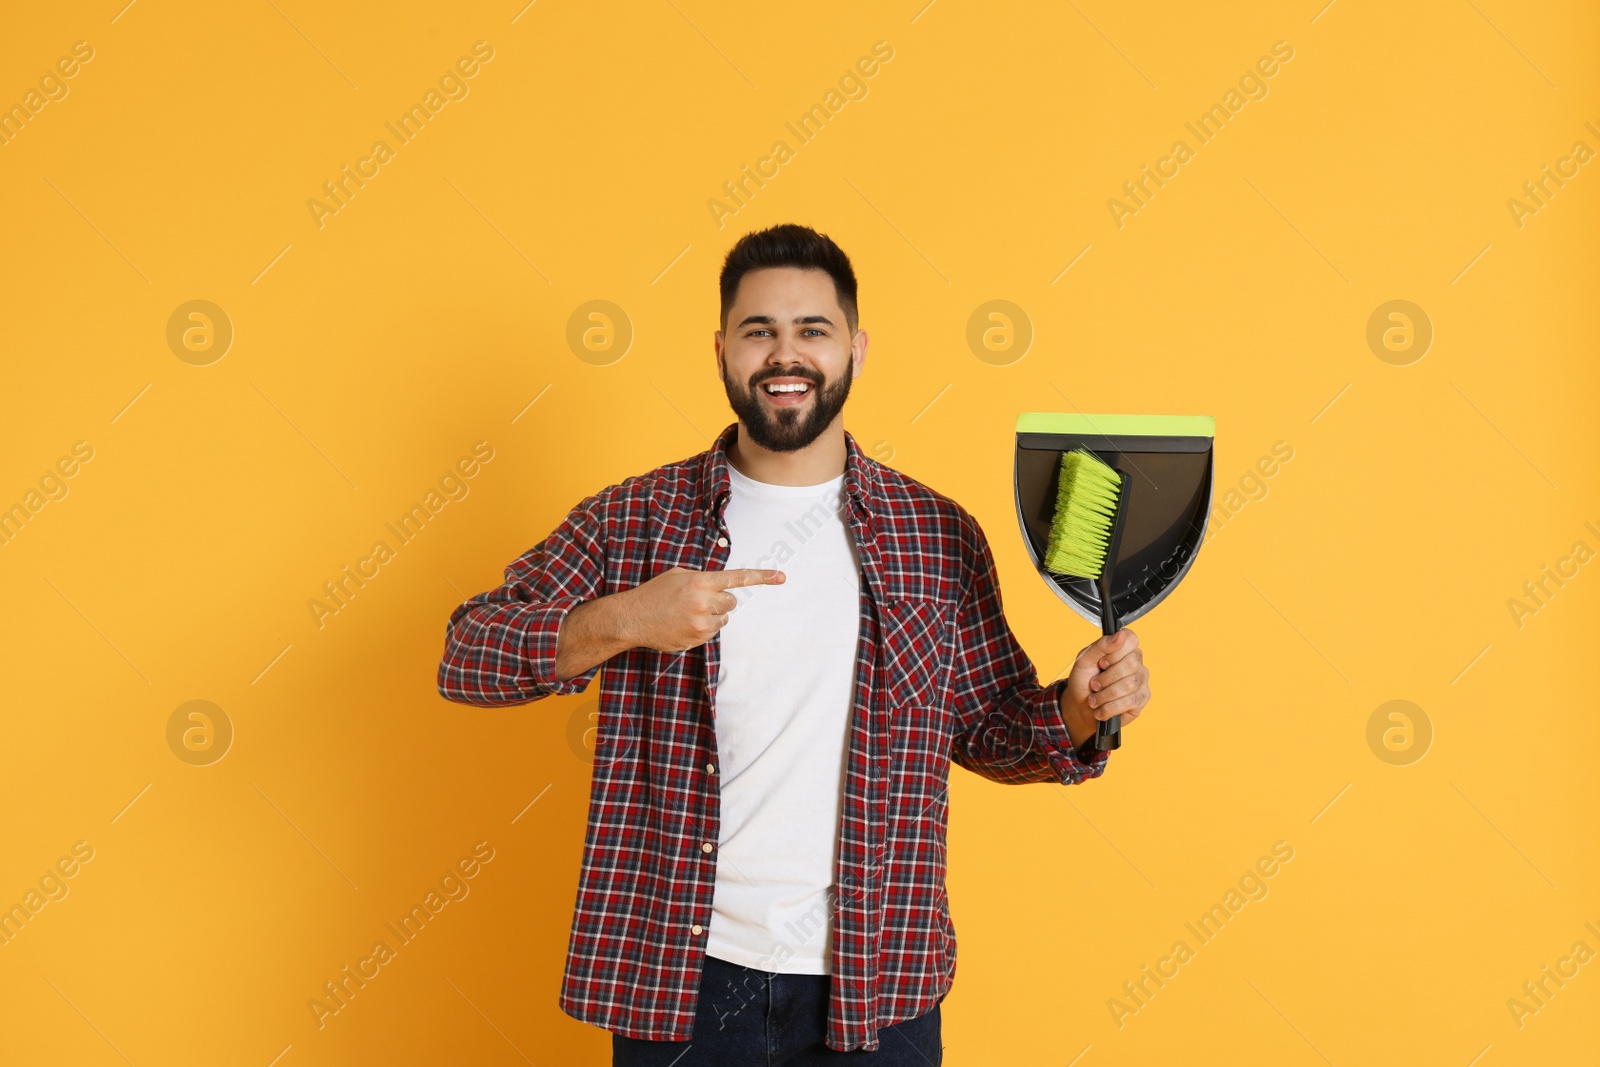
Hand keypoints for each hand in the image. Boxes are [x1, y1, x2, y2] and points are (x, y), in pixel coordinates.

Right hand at [621, 566, 785, 652]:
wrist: (632, 618)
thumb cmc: (655, 593)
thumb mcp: (679, 576)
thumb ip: (703, 579)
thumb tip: (722, 586)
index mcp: (700, 582)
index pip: (738, 578)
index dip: (762, 577)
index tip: (782, 577)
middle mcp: (704, 602)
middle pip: (732, 602)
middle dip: (720, 601)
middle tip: (700, 600)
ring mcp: (701, 624)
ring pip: (723, 619)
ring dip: (712, 615)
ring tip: (687, 613)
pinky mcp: (697, 639)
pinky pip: (712, 632)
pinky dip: (703, 629)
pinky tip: (683, 624)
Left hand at [1058, 629, 1149, 748]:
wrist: (1081, 707)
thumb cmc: (1083, 681)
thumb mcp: (1084, 660)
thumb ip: (1101, 645)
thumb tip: (1120, 634)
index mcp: (1122, 648)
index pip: (1131, 639)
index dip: (1115, 653)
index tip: (1102, 663)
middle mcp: (1136, 662)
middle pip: (1131, 664)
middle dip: (1106, 678)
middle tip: (1094, 684)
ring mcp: (1141, 680)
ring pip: (1129, 684)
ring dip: (1105, 695)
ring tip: (1095, 698)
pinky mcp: (1142, 699)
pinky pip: (1130, 701)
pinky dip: (1109, 707)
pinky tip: (1102, 708)